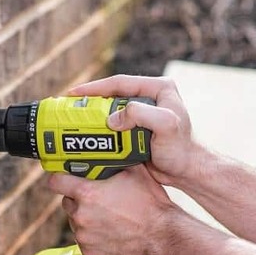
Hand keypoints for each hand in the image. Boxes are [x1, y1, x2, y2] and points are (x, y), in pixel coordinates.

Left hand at [47, 165, 176, 254]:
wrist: (162, 236)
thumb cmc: (151, 205)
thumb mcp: (135, 172)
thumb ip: (114, 161)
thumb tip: (109, 151)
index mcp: (87, 193)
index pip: (55, 182)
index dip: (59, 178)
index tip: (63, 179)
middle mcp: (81, 215)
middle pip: (68, 202)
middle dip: (79, 200)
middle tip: (98, 200)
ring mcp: (84, 235)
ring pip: (76, 222)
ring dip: (87, 219)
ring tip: (109, 217)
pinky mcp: (89, 252)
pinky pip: (85, 241)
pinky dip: (94, 237)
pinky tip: (110, 232)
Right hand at [68, 75, 205, 185]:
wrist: (186, 171)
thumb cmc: (181, 148)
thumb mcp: (165, 125)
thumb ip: (141, 115)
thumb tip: (113, 119)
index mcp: (158, 87)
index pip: (120, 82)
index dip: (95, 88)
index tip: (74, 93)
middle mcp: (150, 97)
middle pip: (113, 95)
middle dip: (90, 101)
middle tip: (69, 107)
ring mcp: (143, 114)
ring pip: (111, 110)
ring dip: (93, 116)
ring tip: (74, 121)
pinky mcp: (138, 130)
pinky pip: (114, 126)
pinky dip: (100, 130)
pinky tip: (88, 136)